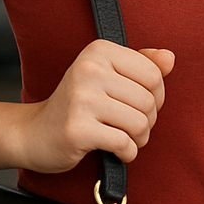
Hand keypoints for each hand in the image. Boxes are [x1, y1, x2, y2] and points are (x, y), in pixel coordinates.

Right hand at [12, 40, 174, 172]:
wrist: (34, 133)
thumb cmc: (78, 104)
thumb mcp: (108, 76)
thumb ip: (142, 65)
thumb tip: (170, 58)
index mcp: (98, 50)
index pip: (154, 74)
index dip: (156, 96)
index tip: (139, 105)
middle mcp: (88, 70)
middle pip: (149, 101)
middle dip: (147, 121)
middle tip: (129, 126)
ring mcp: (81, 99)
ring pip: (140, 123)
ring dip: (139, 139)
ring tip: (124, 138)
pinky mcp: (78, 129)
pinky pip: (125, 144)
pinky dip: (127, 153)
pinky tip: (115, 151)